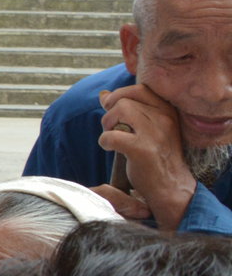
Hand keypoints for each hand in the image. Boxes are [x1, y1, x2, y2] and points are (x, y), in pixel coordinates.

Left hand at [99, 84, 194, 229]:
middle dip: (110, 114)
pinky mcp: (142, 150)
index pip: (139, 89)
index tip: (113, 109)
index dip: (119, 96)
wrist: (171, 186)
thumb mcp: (148, 129)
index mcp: (168, 111)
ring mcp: (155, 133)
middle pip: (124, 101)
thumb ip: (129, 110)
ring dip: (107, 125)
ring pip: (119, 111)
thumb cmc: (156, 157)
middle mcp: (164, 118)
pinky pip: (112, 135)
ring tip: (113, 139)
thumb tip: (103, 94)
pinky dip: (104, 141)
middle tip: (112, 129)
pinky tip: (110, 148)